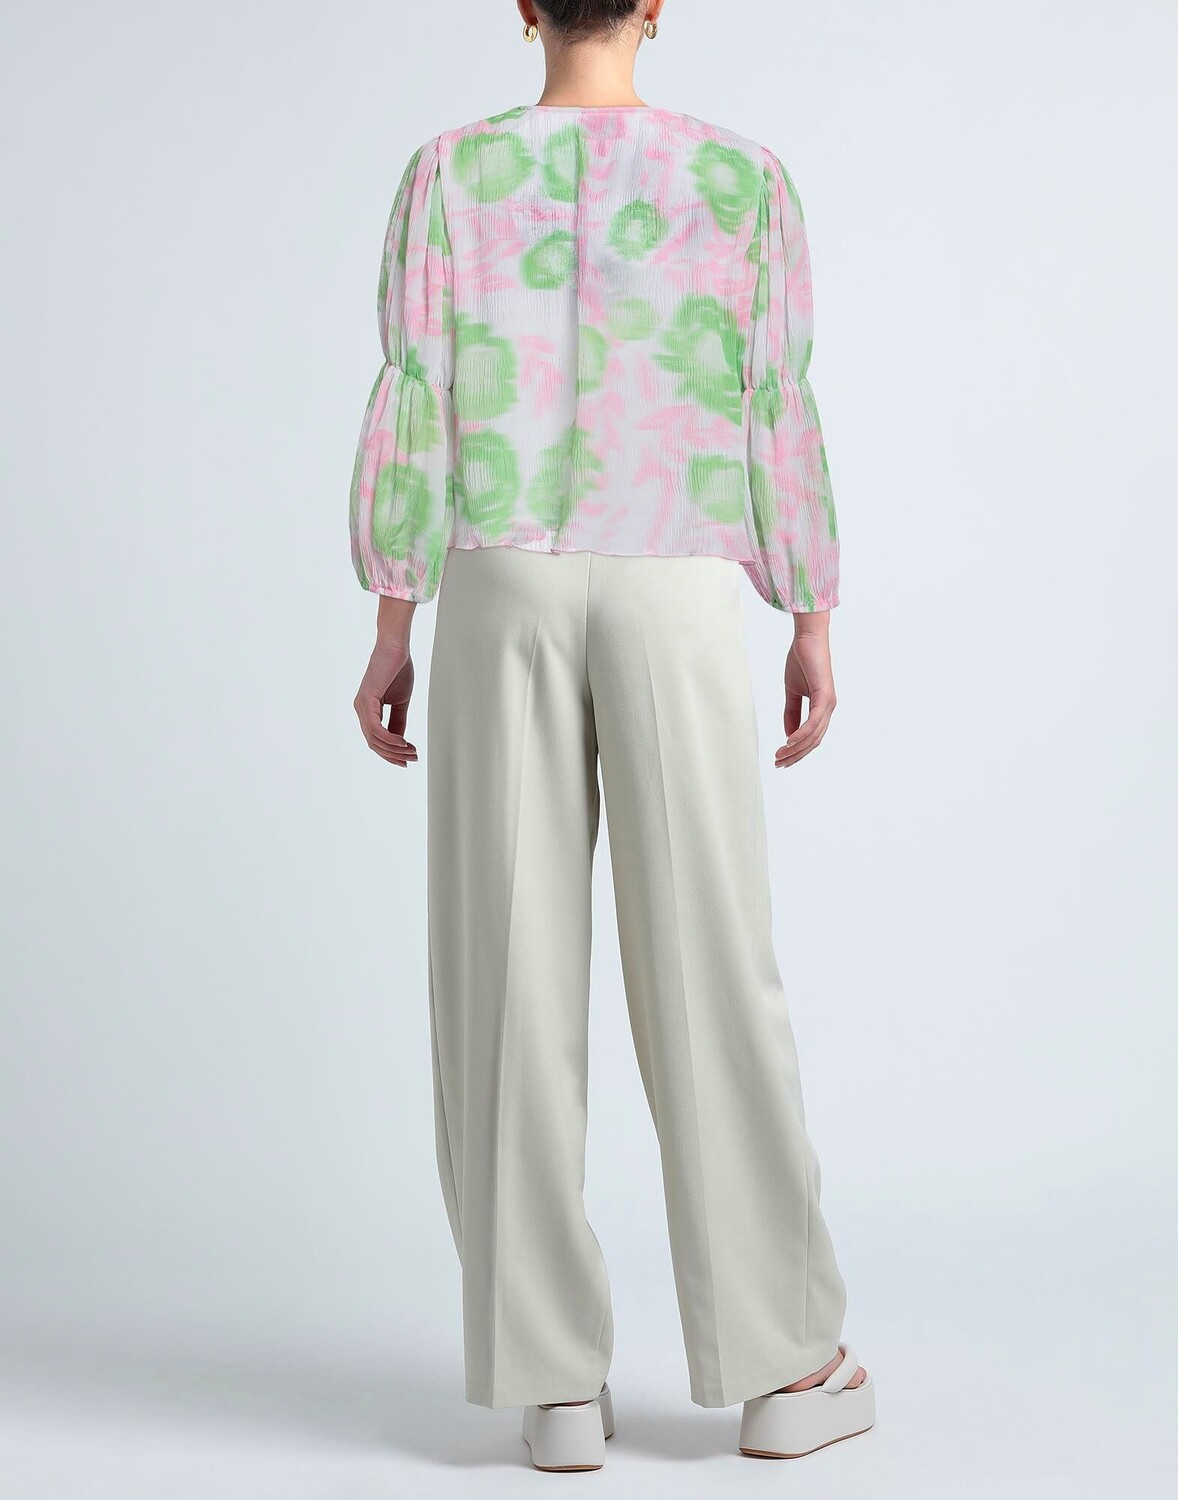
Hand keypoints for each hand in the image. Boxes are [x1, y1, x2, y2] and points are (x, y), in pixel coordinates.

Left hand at [354, 636, 418, 767]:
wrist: (396, 648)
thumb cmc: (397, 669)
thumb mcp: (400, 702)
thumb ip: (398, 721)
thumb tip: (399, 741)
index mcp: (367, 710)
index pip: (375, 739)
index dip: (391, 753)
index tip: (407, 759)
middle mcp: (360, 709)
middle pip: (373, 743)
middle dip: (393, 755)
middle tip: (412, 758)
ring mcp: (361, 705)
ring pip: (374, 739)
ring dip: (394, 749)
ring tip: (410, 752)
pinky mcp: (366, 700)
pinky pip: (375, 728)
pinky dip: (389, 738)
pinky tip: (402, 742)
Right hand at [776, 617, 836, 767]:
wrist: (807, 639)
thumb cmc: (801, 661)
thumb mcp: (792, 692)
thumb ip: (792, 712)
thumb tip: (789, 735)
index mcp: (822, 708)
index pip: (812, 737)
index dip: (797, 751)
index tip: (781, 759)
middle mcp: (828, 709)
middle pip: (814, 741)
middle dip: (795, 755)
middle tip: (778, 763)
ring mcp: (829, 704)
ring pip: (814, 735)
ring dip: (796, 748)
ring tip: (780, 756)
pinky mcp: (825, 697)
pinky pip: (813, 722)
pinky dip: (801, 734)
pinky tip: (789, 742)